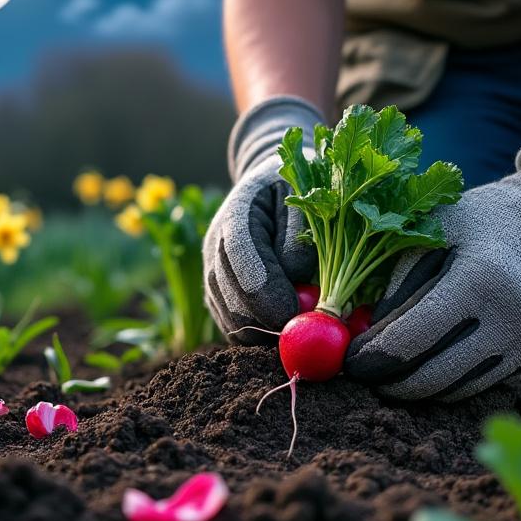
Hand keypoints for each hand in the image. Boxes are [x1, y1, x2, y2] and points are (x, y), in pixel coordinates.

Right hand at [204, 97, 323, 342]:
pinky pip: (232, 327)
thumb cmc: (299, 189)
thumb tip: (298, 279)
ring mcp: (212, 272)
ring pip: (229, 318)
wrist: (270, 184)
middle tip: (305, 334)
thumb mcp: (307, 196)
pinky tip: (286, 330)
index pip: (240, 255)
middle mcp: (215, 244)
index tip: (295, 314)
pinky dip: (258, 336)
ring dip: (263, 332)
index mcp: (237, 213)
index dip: (265, 289)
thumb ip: (300, 235)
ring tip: (300, 331)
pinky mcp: (218, 294)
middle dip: (267, 319)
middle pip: (230, 295)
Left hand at [344, 108, 520, 400]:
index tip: (349, 361)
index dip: (373, 357)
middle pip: (433, 376)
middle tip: (365, 376)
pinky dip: (452, 379)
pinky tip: (433, 363)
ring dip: (419, 387)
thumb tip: (359, 331)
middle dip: (391, 382)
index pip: (412, 339)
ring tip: (393, 371)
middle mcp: (512, 319)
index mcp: (479, 279)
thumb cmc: (485, 221)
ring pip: (458, 388)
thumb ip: (395, 278)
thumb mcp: (435, 230)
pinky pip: (484, 383)